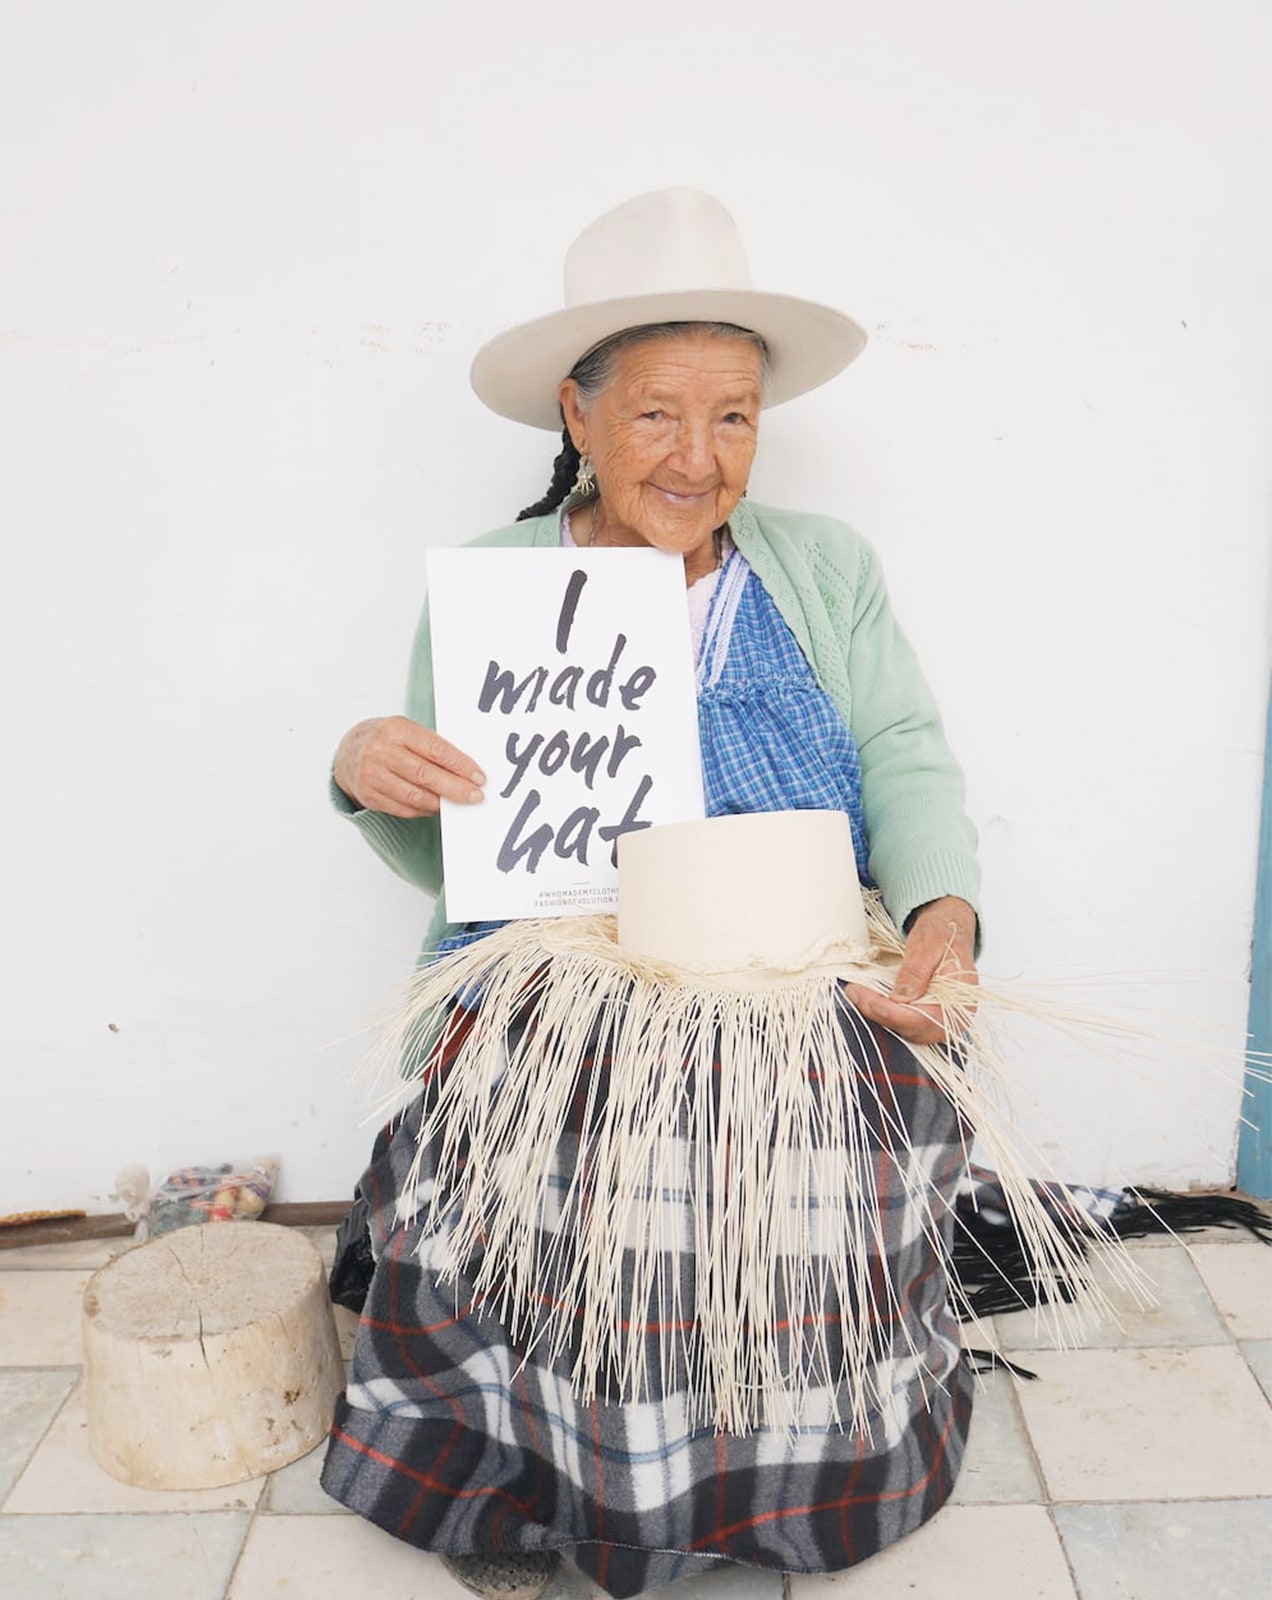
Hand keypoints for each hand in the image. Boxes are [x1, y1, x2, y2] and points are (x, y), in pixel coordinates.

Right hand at [333, 716, 484, 817]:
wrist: (349, 753)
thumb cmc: (389, 741)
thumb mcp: (407, 732)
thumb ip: (432, 748)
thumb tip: (466, 772)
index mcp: (396, 729)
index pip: (435, 749)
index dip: (460, 765)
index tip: (479, 777)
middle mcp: (381, 751)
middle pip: (425, 774)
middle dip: (455, 788)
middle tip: (476, 796)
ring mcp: (372, 774)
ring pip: (414, 795)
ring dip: (440, 802)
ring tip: (457, 803)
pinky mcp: (369, 795)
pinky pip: (403, 808)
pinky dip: (423, 810)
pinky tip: (435, 807)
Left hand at [843, 895, 977, 1045]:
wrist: (946, 932)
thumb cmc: (942, 935)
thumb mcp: (929, 944)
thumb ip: (917, 970)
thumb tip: (901, 998)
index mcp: (961, 1001)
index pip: (928, 1019)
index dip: (896, 1014)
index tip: (871, 1001)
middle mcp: (950, 1018)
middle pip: (912, 1029)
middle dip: (879, 1013)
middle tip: (854, 991)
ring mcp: (936, 1021)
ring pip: (902, 1029)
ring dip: (876, 1012)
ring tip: (855, 992)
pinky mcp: (921, 1018)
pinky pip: (899, 1022)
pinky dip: (880, 1011)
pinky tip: (865, 996)